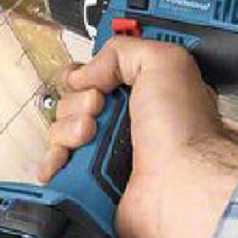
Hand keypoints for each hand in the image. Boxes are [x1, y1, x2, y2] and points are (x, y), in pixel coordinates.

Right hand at [38, 36, 237, 237]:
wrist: (182, 185)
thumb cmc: (185, 132)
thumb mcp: (165, 62)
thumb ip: (123, 50)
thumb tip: (84, 73)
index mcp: (138, 99)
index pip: (91, 81)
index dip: (84, 78)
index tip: (94, 82)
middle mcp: (120, 129)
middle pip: (69, 106)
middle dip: (77, 104)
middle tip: (98, 110)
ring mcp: (102, 159)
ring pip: (58, 136)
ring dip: (66, 133)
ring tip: (89, 138)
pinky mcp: (89, 187)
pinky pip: (54, 171)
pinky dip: (52, 164)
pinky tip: (66, 160)